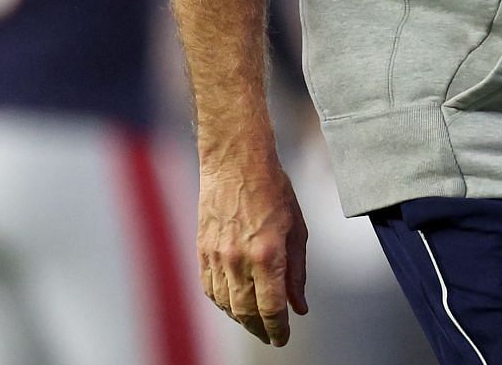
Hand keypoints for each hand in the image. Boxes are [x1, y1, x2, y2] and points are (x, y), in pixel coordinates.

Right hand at [197, 154, 308, 345]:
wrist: (235, 163)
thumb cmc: (272, 189)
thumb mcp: (298, 229)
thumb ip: (297, 271)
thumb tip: (299, 305)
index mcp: (267, 253)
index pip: (272, 306)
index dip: (278, 328)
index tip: (283, 337)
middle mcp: (239, 259)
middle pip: (246, 312)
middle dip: (260, 329)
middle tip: (270, 335)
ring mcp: (217, 256)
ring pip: (226, 304)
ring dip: (241, 319)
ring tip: (255, 322)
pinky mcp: (202, 251)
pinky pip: (209, 289)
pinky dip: (222, 302)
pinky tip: (233, 303)